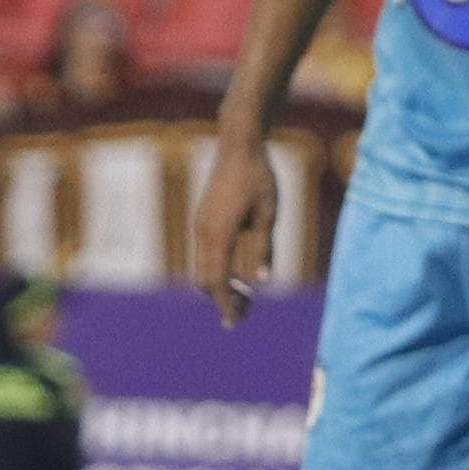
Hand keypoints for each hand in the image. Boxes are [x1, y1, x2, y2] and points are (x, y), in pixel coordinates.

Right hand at [187, 135, 275, 324]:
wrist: (238, 146)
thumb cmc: (259, 179)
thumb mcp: (268, 215)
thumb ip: (263, 249)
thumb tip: (260, 282)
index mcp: (219, 234)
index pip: (218, 281)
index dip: (226, 304)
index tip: (233, 323)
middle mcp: (203, 233)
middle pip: (205, 280)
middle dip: (222, 300)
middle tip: (243, 315)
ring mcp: (200, 225)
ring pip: (202, 268)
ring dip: (219, 285)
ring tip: (243, 298)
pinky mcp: (202, 220)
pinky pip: (205, 254)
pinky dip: (217, 270)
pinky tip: (236, 274)